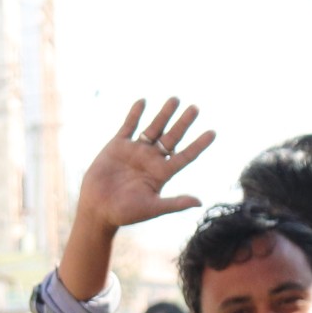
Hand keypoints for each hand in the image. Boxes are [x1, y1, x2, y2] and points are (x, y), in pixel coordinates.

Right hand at [76, 98, 215, 232]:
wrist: (98, 208)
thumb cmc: (125, 213)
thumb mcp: (153, 208)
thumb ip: (175, 203)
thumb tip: (199, 203)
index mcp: (162, 173)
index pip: (185, 156)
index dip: (199, 145)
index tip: (213, 132)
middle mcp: (151, 160)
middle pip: (172, 137)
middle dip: (183, 123)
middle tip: (195, 108)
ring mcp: (135, 151)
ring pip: (153, 128)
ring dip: (164, 114)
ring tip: (175, 99)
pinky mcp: (117, 146)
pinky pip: (129, 126)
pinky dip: (135, 114)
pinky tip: (143, 101)